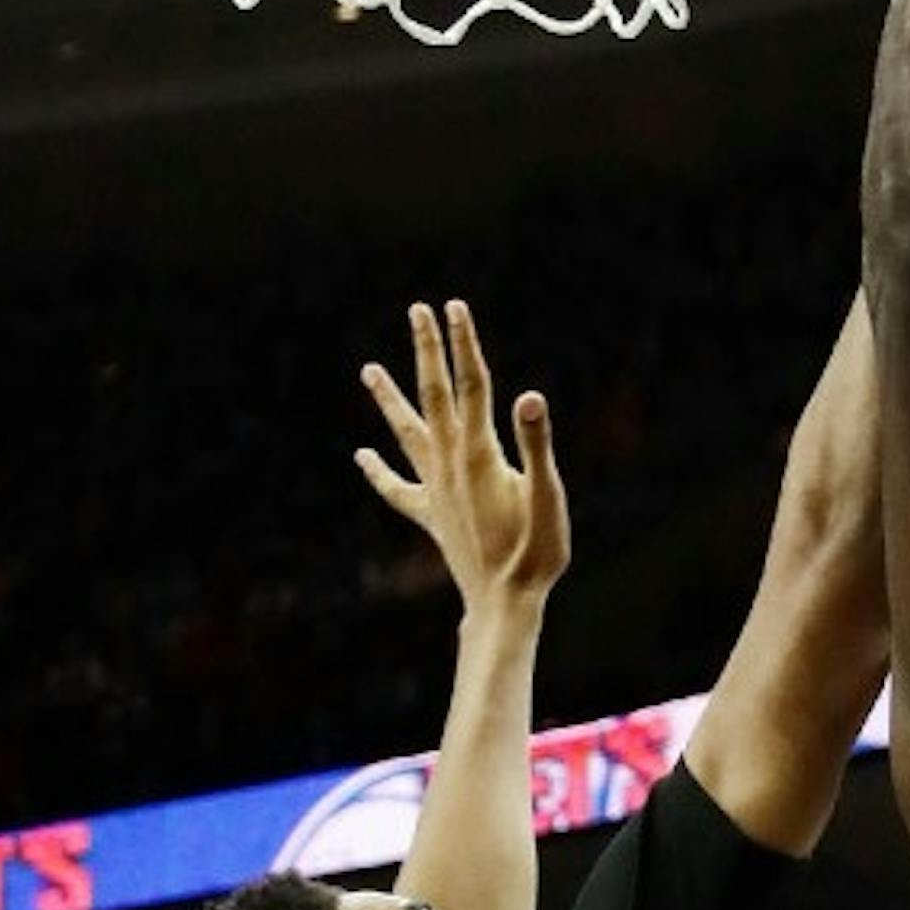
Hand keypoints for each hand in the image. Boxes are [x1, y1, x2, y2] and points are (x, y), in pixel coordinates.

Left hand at [356, 300, 569, 612]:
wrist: (505, 604)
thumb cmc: (536, 552)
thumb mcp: (548, 497)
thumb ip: (536, 445)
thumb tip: (528, 398)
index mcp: (480, 453)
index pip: (472, 385)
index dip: (464, 343)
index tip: (453, 305)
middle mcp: (450, 464)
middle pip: (434, 396)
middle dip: (428, 351)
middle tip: (417, 311)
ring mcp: (435, 489)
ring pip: (406, 434)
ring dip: (388, 400)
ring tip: (368, 370)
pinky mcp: (430, 515)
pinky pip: (398, 489)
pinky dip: (378, 472)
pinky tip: (361, 457)